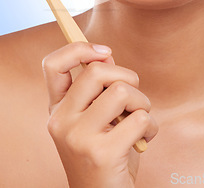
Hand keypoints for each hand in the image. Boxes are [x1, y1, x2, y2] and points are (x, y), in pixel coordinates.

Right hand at [42, 42, 157, 187]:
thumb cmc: (105, 155)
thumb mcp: (96, 119)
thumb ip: (99, 88)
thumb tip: (106, 55)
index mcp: (57, 110)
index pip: (53, 64)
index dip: (79, 49)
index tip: (105, 52)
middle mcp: (61, 122)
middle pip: (96, 71)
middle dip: (128, 77)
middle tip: (133, 98)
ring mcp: (78, 138)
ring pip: (122, 91)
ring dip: (142, 103)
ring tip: (140, 122)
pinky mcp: (102, 153)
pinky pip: (139, 118)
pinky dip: (150, 126)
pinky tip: (144, 140)